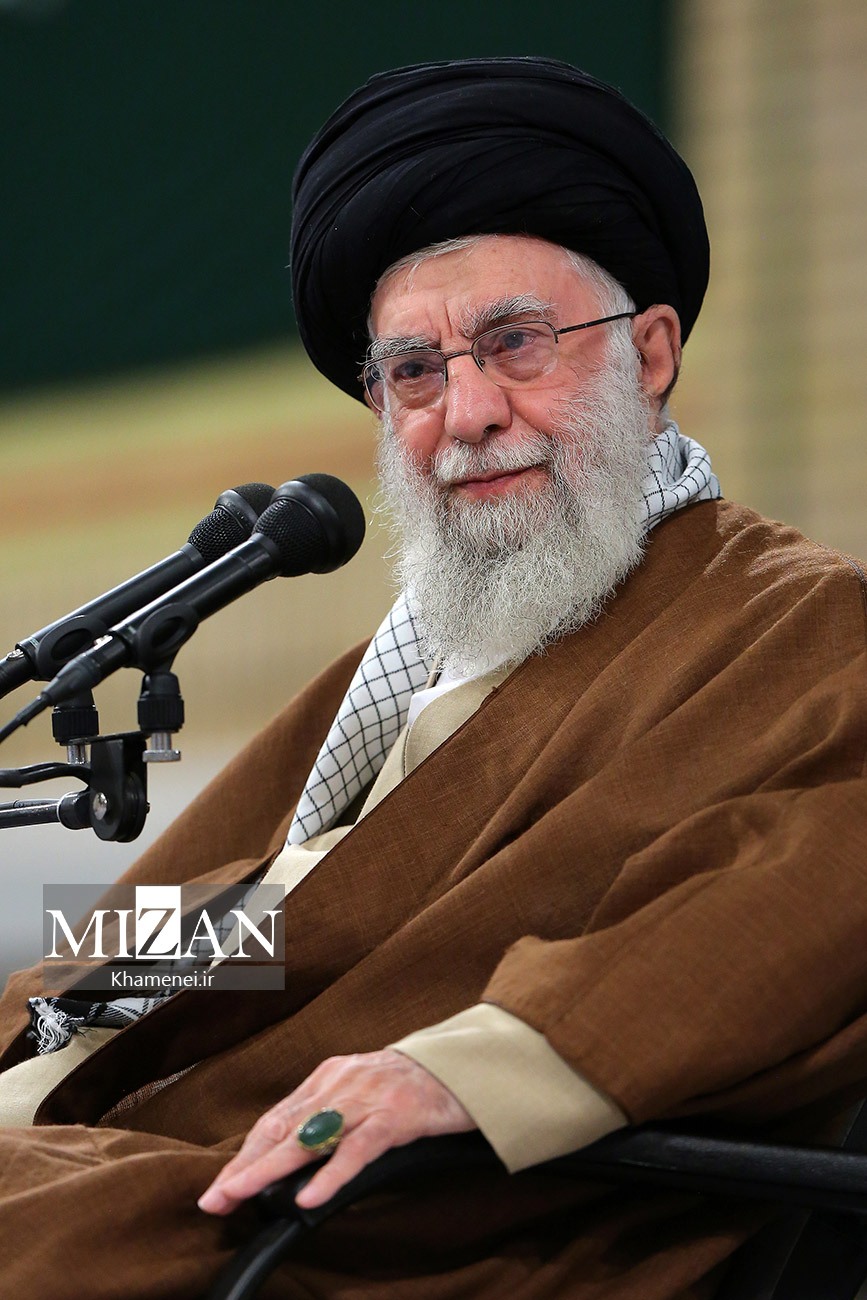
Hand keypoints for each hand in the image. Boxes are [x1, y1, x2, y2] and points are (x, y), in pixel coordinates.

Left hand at [197, 1048, 474, 1214]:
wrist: (463, 1066)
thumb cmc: (412, 1085)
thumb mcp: (362, 1093)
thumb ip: (330, 1116)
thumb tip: (293, 1156)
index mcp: (329, 1077)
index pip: (276, 1118)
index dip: (246, 1153)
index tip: (221, 1184)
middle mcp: (340, 1083)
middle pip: (283, 1128)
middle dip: (246, 1165)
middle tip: (215, 1197)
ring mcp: (367, 1098)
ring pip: (310, 1137)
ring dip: (271, 1170)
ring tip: (242, 1195)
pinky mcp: (396, 1116)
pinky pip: (358, 1149)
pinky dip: (331, 1175)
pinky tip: (310, 1197)